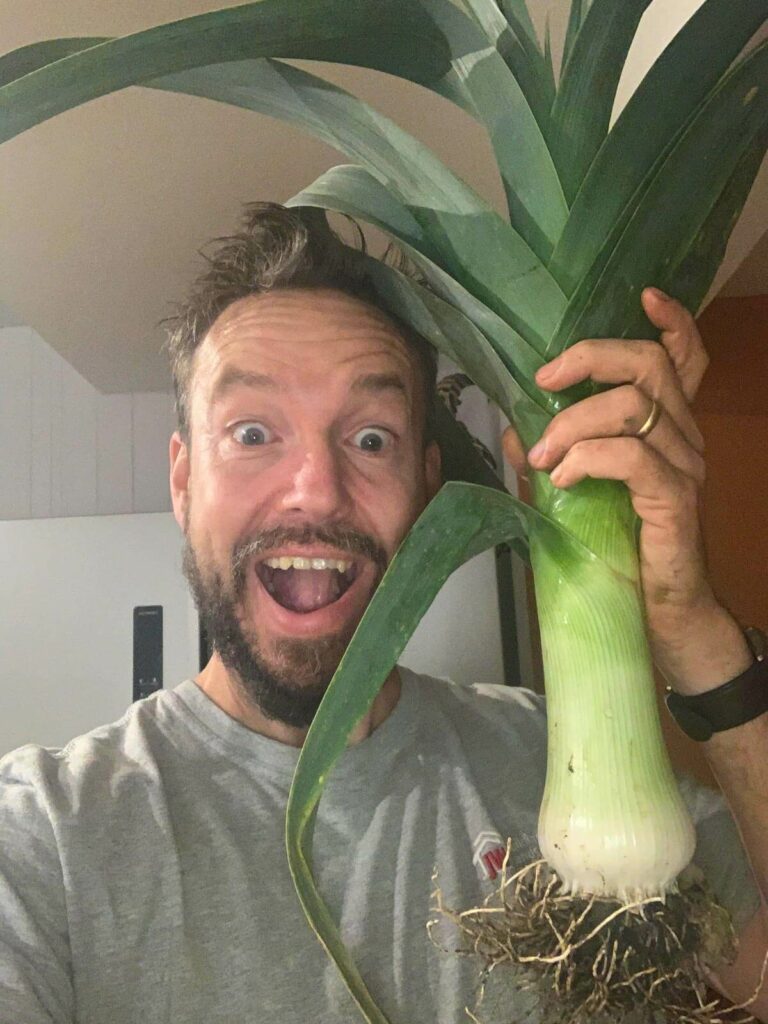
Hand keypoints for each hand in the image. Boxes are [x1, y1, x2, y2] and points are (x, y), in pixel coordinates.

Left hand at [502, 287, 749, 690]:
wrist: (660, 618)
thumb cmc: (620, 553)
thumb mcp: (577, 495)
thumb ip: (552, 454)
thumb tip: (512, 427)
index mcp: (666, 429)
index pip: (684, 359)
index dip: (671, 322)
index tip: (643, 296)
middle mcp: (683, 438)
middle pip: (649, 365)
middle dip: (588, 360)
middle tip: (543, 384)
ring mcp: (685, 468)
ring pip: (633, 407)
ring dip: (573, 423)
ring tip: (542, 456)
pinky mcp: (676, 502)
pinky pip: (632, 456)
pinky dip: (588, 457)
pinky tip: (564, 477)